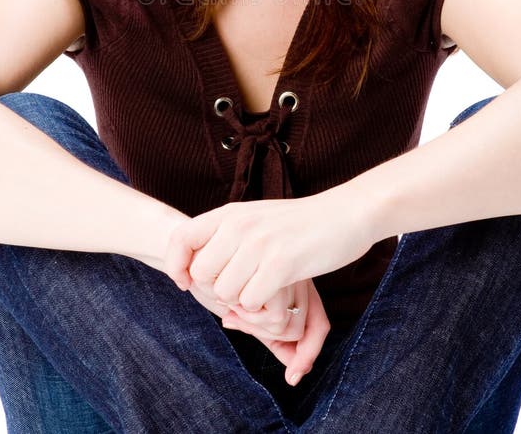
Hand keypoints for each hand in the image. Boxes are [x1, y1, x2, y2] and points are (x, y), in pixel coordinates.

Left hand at [164, 190, 375, 311]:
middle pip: (202, 274)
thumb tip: (193, 267)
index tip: (186, 282)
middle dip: (216, 289)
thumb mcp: (255, 218)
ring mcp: (260, 244)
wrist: (344, 214)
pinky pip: (251, 301)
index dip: (176, 265)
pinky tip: (274, 293)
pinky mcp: (282, 264)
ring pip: (225, 292)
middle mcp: (240, 225)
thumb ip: (226, 235)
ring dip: (240, 300)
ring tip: (260, 289)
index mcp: (230, 213)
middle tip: (239, 289)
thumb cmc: (298, 223)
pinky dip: (260, 307)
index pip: (181, 237)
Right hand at [220, 279, 330, 385]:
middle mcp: (297, 275)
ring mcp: (289, 272)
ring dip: (252, 325)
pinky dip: (249, 318)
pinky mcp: (277, 272)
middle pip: (300, 329)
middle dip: (263, 334)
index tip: (293, 375)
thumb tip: (296, 373)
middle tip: (233, 318)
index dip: (308, 353)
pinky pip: (275, 318)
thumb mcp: (246, 308)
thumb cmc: (217, 274)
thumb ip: (268, 332)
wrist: (194, 246)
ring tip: (230, 306)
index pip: (318, 324)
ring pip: (286, 326)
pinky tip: (231, 300)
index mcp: (295, 281)